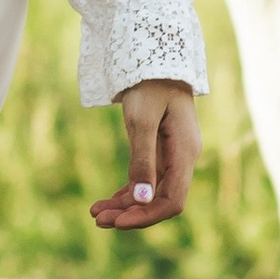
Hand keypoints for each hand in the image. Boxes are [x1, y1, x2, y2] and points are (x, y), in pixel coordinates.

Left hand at [91, 78, 199, 229]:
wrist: (153, 56)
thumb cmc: (149, 85)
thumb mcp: (141, 121)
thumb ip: (142, 160)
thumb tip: (142, 200)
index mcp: (185, 153)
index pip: (172, 201)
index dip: (146, 216)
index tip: (117, 222)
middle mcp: (182, 158)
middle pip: (160, 200)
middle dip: (130, 213)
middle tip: (96, 219)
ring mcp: (172, 154)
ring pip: (151, 192)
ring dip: (125, 205)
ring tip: (95, 212)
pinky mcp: (160, 149)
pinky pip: (146, 179)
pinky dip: (128, 191)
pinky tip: (109, 200)